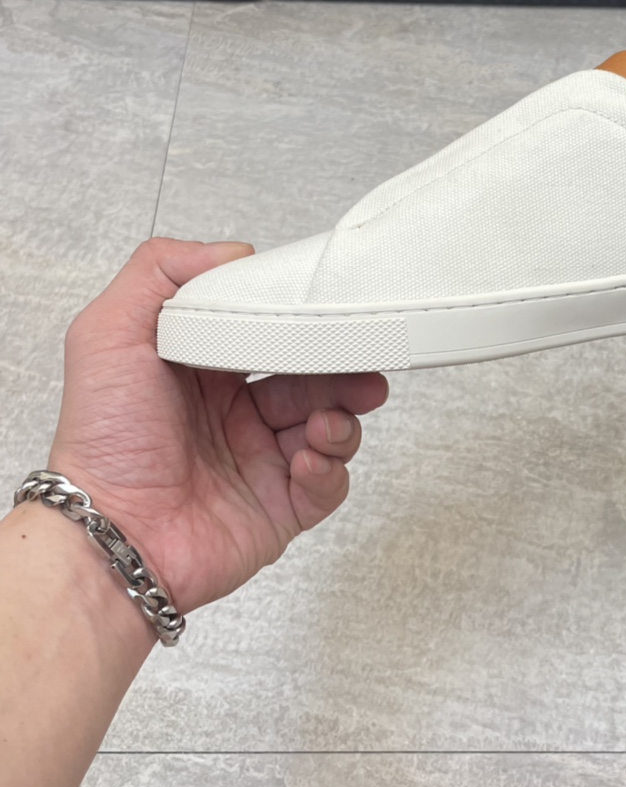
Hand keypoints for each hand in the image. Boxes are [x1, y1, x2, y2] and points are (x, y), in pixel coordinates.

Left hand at [47, 238, 388, 613]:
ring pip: (331, 427)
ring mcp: (261, 462)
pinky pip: (328, 484)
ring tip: (327, 420)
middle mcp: (237, 416)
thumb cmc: (102, 443)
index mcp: (206, 373)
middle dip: (344, 370)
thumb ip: (159, 271)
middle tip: (361, 364)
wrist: (110, 535)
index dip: (303, 326)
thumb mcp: (107, 333)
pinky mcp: (280, 507)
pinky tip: (307, 458)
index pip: (271, 337)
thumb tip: (232, 251)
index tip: (328, 315)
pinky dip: (330, 467)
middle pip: (314, 380)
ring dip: (343, 418)